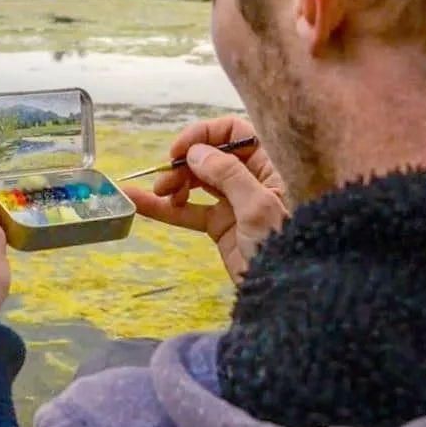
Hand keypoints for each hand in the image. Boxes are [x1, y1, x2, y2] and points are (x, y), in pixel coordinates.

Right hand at [124, 117, 287, 282]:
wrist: (286, 294)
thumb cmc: (284, 245)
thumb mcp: (257, 205)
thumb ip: (227, 174)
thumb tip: (195, 152)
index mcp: (270, 165)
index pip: (234, 133)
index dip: (205, 135)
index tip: (180, 150)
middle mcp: (251, 179)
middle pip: (210, 156)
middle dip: (184, 162)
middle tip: (166, 178)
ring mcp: (234, 202)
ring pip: (196, 181)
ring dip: (172, 182)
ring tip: (159, 192)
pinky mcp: (220, 225)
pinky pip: (188, 210)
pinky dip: (164, 208)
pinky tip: (139, 203)